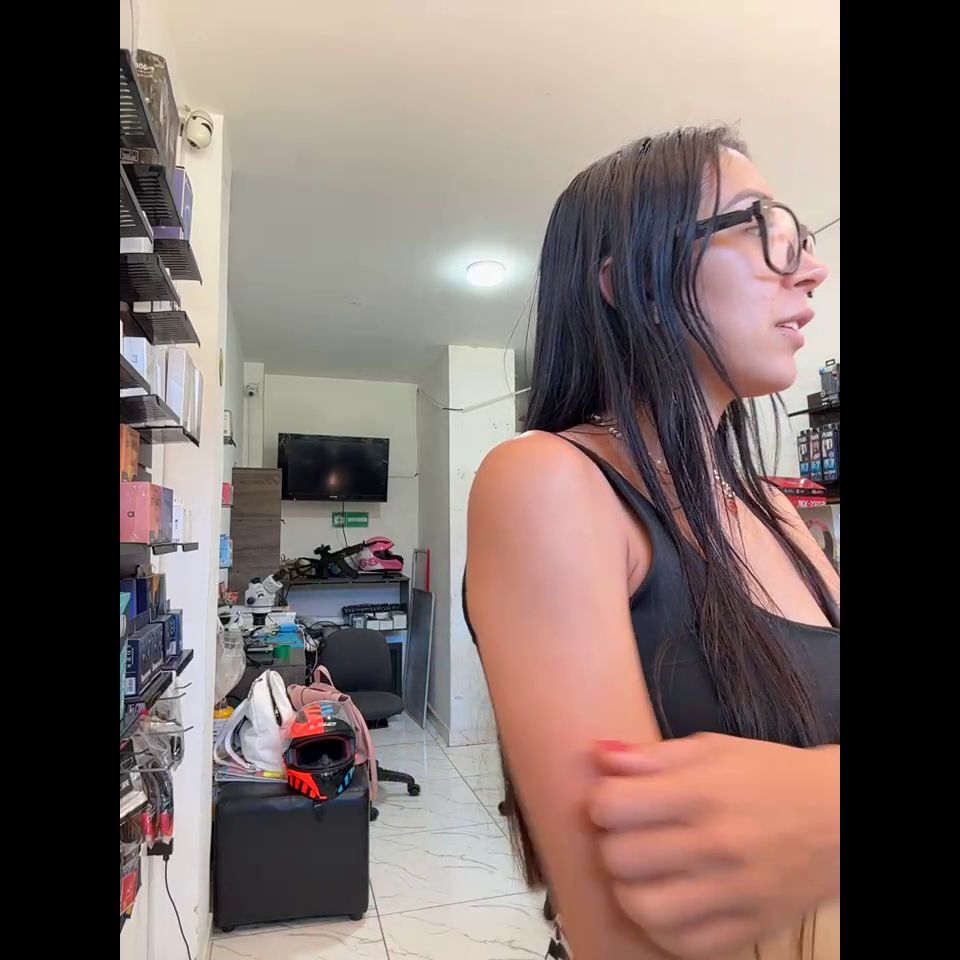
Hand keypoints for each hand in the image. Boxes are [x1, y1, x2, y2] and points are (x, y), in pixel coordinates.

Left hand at [588, 734, 839, 959]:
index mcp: (701, 793)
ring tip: (641, 874)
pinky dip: (663, 929)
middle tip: (628, 835)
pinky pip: (684, 945)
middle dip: (612, 843)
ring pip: (644, 909)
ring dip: (629, 890)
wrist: (840, 817)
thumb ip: (652, 755)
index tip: (615, 801)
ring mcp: (733, 893)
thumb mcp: (713, 748)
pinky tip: (668, 903)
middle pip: (620, 858)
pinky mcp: (749, 928)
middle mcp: (715, 845)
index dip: (602, 802)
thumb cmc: (772, 775)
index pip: (613, 806)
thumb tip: (599, 756)